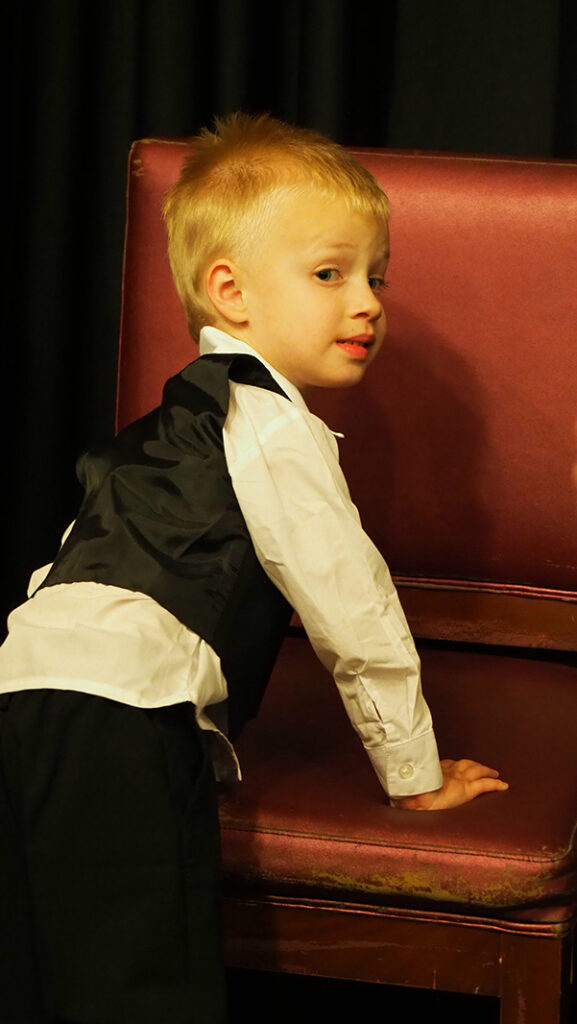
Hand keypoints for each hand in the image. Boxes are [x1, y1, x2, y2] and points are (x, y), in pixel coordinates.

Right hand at [391, 758, 508, 810]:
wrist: (411, 797)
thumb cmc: (404, 797)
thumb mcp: (401, 794)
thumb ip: (401, 796)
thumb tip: (391, 804)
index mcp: (431, 772)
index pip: (445, 765)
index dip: (452, 765)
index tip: (453, 766)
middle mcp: (446, 772)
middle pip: (463, 764)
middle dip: (472, 764)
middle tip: (479, 766)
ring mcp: (457, 779)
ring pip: (477, 771)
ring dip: (486, 770)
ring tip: (494, 772)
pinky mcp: (466, 790)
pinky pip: (485, 785)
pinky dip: (496, 784)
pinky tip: (504, 785)